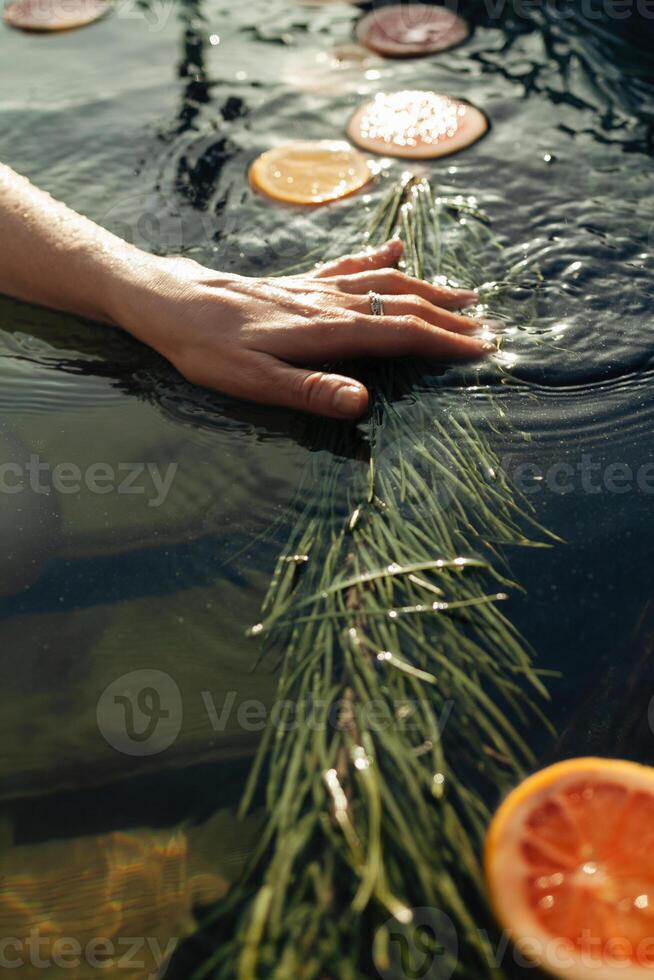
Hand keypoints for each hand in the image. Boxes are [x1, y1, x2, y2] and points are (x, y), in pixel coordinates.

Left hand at [113, 238, 493, 419]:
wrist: (170, 301)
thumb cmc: (207, 348)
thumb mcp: (253, 382)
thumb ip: (310, 390)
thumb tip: (364, 404)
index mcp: (327, 329)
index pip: (399, 334)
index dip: (443, 342)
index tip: (482, 349)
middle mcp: (330, 301)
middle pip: (402, 305)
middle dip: (448, 317)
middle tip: (488, 328)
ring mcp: (317, 287)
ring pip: (385, 281)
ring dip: (427, 288)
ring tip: (464, 293)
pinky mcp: (300, 281)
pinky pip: (351, 266)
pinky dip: (380, 258)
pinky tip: (396, 248)